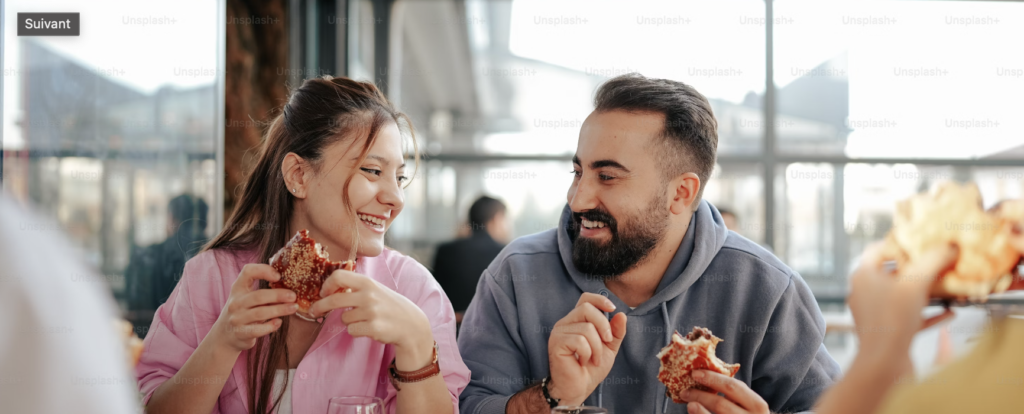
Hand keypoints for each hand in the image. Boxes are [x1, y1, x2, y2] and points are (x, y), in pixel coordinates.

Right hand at [210, 264, 297, 352]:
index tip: (279, 276)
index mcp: (238, 288)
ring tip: (293, 308)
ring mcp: (237, 318)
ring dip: (280, 310)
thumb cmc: (243, 312)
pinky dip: (270, 326)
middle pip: (258, 296)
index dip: (264, 270)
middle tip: (293, 296)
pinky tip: (279, 322)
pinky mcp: (241, 333)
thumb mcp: (246, 297)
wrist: (225, 336)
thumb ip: (263, 291)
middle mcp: (235, 302)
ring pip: (260, 313)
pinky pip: (258, 330)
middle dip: (278, 295)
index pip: (248, 272)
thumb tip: (290, 288)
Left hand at [307, 269, 434, 368]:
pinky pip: (351, 330)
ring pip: (343, 319)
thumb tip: (330, 289)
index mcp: (368, 282)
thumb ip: (356, 287)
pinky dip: (357, 331)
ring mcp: (371, 312)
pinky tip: (370, 328)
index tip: (323, 292)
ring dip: (349, 321)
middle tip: (313, 311)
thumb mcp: (376, 290)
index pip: (339, 276)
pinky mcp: (373, 328)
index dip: (327, 285)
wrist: (411, 324)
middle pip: (334, 300)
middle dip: (320, 306)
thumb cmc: (390, 306)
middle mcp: (368, 295)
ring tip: (365, 320)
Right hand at [546, 293, 627, 405]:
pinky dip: (588, 353)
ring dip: (597, 347)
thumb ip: (616, 332)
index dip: (599, 300)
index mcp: (577, 321)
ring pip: (586, 328)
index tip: (612, 309)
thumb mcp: (609, 348)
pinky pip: (579, 340)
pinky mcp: (556, 343)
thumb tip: (621, 315)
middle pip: (586, 308)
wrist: (578, 389)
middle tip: (607, 342)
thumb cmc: (590, 369)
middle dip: (603, 326)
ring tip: (593, 359)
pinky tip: (583, 362)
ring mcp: (559, 332)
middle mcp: (565, 323)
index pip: (585, 299)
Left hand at [680, 370, 767, 413]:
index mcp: (757, 405)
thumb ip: (734, 393)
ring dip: (699, 411)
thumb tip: (704, 378)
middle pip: (721, 405)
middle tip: (685, 391)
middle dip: (700, 396)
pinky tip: (694, 413)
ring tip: (689, 404)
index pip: (733, 387)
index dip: (713, 378)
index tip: (695, 373)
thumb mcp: (749, 404)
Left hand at [848, 243, 956, 360]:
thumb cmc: (892, 319)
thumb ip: (933, 260)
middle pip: (893, 273)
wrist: (883, 364)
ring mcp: (874, 313)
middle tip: (939, 262)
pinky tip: (950, 313)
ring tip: (948, 287)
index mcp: (862, 275)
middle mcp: (864, 292)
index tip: (922, 242)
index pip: (878, 249)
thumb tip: (949, 246)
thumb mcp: (916, 282)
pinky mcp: (886, 331)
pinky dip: (928, 314)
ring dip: (926, 292)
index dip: (900, 243)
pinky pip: (910, 317)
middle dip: (918, 269)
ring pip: (902, 296)